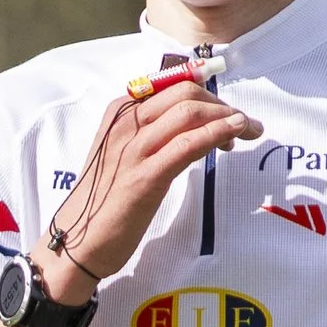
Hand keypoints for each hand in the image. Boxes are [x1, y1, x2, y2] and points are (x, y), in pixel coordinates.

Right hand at [40, 80, 261, 299]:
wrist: (77, 241)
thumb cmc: (104, 200)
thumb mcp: (123, 155)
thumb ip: (150, 135)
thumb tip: (191, 126)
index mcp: (119, 112)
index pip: (171, 85)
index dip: (206, 92)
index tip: (226, 110)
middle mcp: (125, 123)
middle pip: (185, 93)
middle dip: (222, 103)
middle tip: (242, 123)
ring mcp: (133, 149)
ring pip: (190, 113)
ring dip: (229, 117)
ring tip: (249, 129)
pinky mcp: (145, 177)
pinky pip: (189, 144)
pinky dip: (218, 133)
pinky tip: (235, 135)